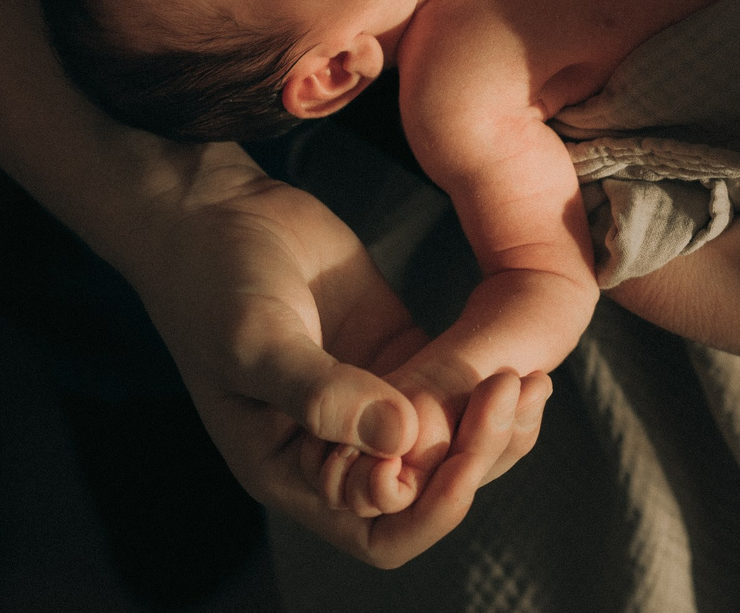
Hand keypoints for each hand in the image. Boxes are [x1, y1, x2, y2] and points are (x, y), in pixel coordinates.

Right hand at [114, 141, 547, 566]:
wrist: (209, 209)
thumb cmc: (211, 283)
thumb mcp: (256, 342)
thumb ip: (322, 395)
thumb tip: (403, 441)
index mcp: (291, 471)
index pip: (379, 530)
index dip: (428, 506)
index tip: (456, 444)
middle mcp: (335, 451)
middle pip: (429, 492)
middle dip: (477, 456)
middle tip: (512, 391)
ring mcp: (370, 401)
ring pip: (450, 445)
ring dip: (494, 427)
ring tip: (530, 381)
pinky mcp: (396, 353)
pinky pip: (454, 391)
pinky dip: (489, 386)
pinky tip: (521, 361)